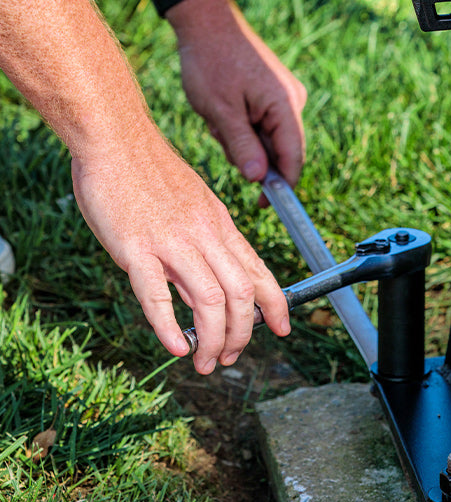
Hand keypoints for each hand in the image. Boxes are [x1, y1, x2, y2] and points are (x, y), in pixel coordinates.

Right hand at [70, 128, 289, 373]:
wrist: (117, 138)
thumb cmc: (150, 172)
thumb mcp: (194, 204)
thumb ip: (206, 240)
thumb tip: (212, 277)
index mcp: (220, 225)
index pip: (259, 271)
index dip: (276, 304)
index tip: (281, 328)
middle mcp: (205, 235)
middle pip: (241, 295)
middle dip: (242, 334)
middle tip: (229, 358)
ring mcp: (172, 242)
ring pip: (210, 300)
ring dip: (213, 340)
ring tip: (205, 363)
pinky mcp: (136, 248)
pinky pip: (157, 295)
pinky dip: (169, 326)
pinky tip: (174, 347)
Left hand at [172, 0, 306, 186]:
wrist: (206, 20)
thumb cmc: (210, 62)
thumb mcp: (220, 110)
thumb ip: (242, 146)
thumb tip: (258, 179)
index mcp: (285, 106)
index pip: (293, 158)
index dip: (281, 186)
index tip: (262, 204)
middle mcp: (292, 101)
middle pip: (280, 149)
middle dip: (250, 153)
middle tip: (220, 135)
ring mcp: (284, 95)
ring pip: (267, 136)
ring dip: (241, 137)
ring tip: (217, 115)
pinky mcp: (273, 91)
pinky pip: (262, 121)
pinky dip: (242, 123)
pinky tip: (223, 108)